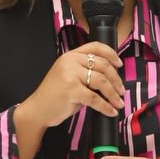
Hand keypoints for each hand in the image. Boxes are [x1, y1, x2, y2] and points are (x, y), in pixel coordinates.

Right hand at [13, 43, 123, 158]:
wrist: (37, 110)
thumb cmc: (55, 95)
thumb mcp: (70, 77)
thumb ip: (86, 72)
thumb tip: (111, 78)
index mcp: (71, 56)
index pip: (96, 47)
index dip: (111, 54)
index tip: (120, 64)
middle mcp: (70, 62)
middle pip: (103, 66)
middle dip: (116, 80)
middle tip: (122, 91)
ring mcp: (70, 75)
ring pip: (101, 82)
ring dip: (113, 94)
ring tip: (119, 103)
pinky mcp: (71, 90)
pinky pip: (95, 98)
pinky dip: (106, 106)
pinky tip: (111, 112)